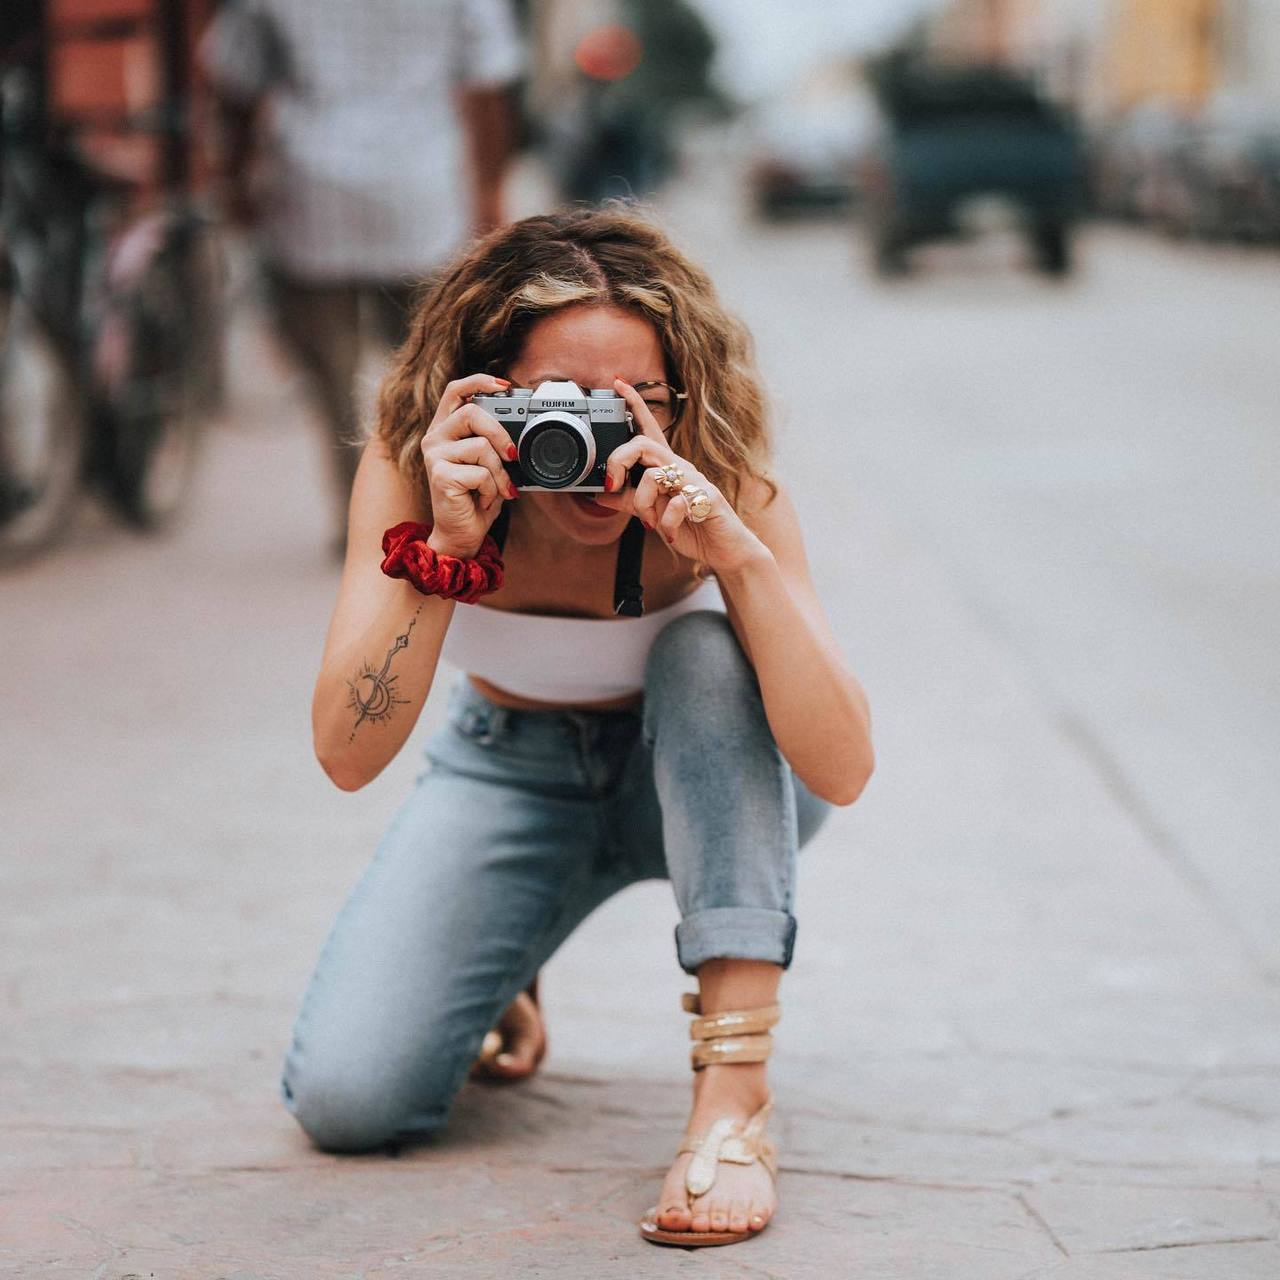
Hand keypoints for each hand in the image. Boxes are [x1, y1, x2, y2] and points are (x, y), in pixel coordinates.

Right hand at [420, 374, 519, 556]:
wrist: (462, 534)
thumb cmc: (477, 498)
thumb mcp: (489, 464)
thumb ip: (494, 442)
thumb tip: (521, 429)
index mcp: (445, 429)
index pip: (456, 391)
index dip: (479, 381)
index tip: (504, 386)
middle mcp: (435, 438)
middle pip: (472, 412)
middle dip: (501, 433)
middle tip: (513, 455)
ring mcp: (434, 456)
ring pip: (481, 446)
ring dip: (499, 471)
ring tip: (497, 488)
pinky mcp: (439, 476)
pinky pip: (480, 473)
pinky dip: (492, 489)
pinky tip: (484, 499)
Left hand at [594, 379, 768, 574]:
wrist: (726, 549)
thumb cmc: (692, 526)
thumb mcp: (653, 513)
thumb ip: (628, 501)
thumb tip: (599, 494)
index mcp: (667, 467)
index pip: (649, 429)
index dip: (634, 404)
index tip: (618, 383)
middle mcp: (680, 468)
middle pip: (643, 443)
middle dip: (619, 461)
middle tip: (611, 485)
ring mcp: (694, 482)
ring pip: (654, 475)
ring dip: (642, 503)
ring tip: (648, 522)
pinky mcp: (706, 499)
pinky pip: (675, 504)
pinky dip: (667, 523)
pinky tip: (669, 534)